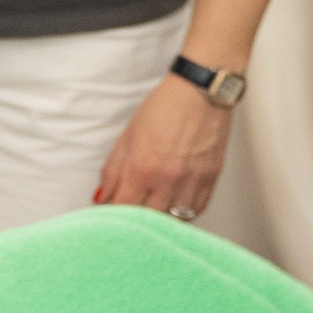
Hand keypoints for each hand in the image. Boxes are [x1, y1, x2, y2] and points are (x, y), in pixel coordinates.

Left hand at [92, 70, 230, 218]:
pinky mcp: (211, 178)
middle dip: (137, 219)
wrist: (200, 92)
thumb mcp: (127, 137)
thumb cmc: (163, 109)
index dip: (115, 216)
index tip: (112, 215)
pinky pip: (197, 209)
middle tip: (133, 212)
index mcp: (142, 168)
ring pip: (174, 219)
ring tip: (154, 207)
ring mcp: (191, 181)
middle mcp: (167, 179)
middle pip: (148, 220)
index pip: (123, 209)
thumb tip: (102, 198)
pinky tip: (175, 202)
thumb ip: (113, 172)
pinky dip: (184, 212)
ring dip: (161, 218)